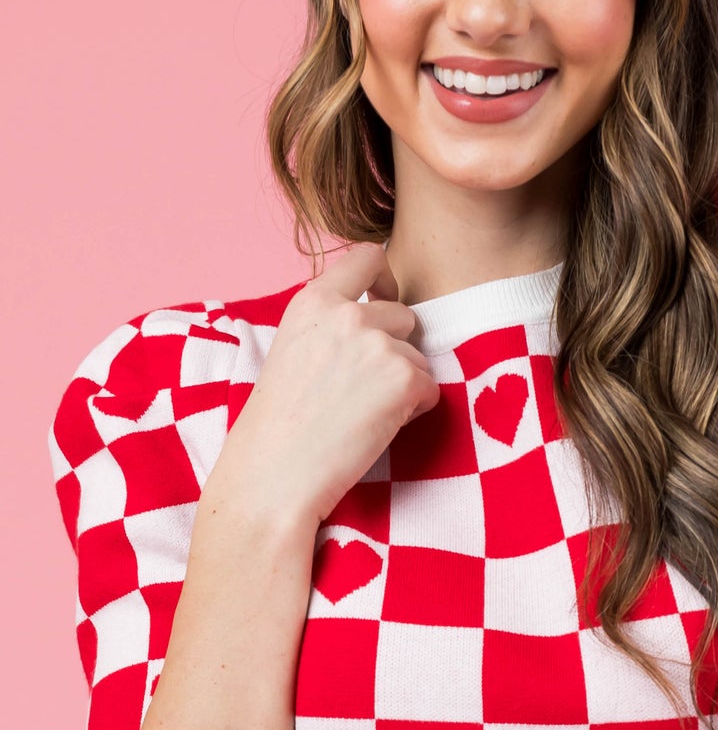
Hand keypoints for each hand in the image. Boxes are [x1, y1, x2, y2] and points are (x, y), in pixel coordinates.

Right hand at [209, 242, 439, 527]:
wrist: (274, 473)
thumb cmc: (279, 423)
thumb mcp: (293, 348)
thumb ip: (332, 323)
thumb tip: (380, 316)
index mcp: (314, 299)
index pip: (369, 256)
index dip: (384, 279)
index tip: (383, 298)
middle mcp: (348, 313)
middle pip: (404, 315)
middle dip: (395, 349)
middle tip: (361, 389)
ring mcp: (379, 345)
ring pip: (419, 357)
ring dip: (404, 383)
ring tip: (363, 413)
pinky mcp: (404, 380)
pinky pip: (430, 390)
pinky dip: (414, 410)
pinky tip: (377, 428)